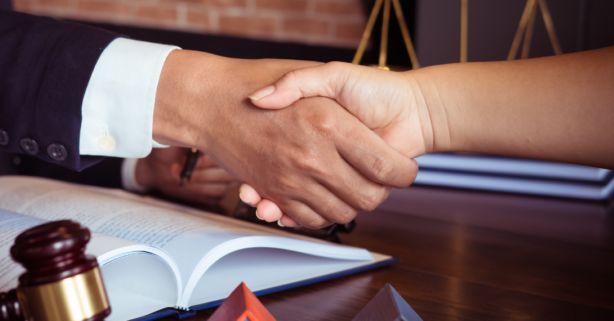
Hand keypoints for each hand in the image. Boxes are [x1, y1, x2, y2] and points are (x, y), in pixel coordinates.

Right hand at [151, 53, 417, 227]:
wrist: (209, 100)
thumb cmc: (255, 79)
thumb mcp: (303, 71)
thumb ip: (336, 90)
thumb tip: (363, 121)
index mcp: (330, 124)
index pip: (386, 166)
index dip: (403, 172)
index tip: (404, 169)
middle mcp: (312, 156)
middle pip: (369, 197)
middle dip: (381, 192)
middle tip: (380, 179)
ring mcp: (292, 178)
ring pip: (342, 213)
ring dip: (352, 205)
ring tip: (354, 187)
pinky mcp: (274, 191)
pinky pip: (309, 218)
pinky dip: (321, 214)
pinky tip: (325, 196)